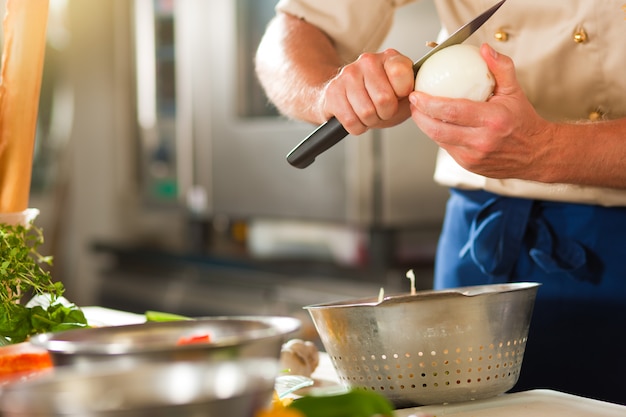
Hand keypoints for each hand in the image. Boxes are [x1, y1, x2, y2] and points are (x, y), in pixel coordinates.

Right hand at [321, 48, 414, 134]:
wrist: (344, 96)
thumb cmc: (377, 97)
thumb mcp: (402, 95)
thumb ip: (414, 95)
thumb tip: (418, 98)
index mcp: (390, 58)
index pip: (401, 75)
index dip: (402, 95)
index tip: (398, 97)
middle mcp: (368, 61)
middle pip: (384, 100)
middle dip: (385, 114)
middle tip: (381, 111)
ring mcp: (348, 74)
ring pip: (366, 112)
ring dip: (370, 122)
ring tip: (368, 114)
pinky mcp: (333, 90)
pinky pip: (351, 121)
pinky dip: (357, 127)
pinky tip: (356, 117)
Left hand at [408, 43, 553, 180]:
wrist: (536, 154)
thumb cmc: (523, 121)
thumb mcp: (515, 91)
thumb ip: (501, 68)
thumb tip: (484, 49)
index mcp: (492, 120)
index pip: (453, 111)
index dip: (429, 104)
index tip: (416, 95)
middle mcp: (482, 141)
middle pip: (439, 129)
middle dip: (419, 116)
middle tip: (412, 102)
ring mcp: (473, 157)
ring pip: (439, 140)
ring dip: (425, 126)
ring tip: (418, 112)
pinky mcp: (469, 166)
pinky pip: (446, 148)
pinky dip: (438, 136)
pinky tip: (433, 124)